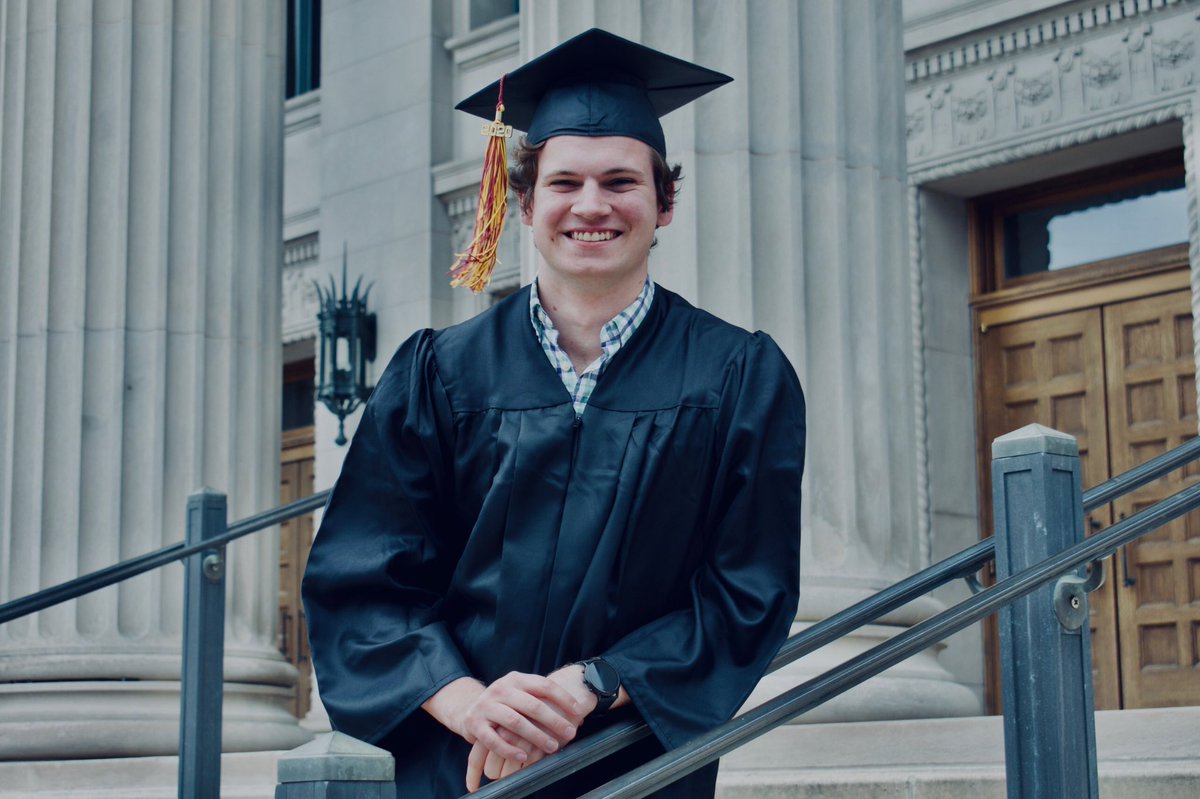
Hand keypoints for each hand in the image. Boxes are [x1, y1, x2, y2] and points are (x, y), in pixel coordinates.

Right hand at [457, 671, 582, 791]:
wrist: (468, 709)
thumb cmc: (505, 705)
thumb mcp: (520, 695)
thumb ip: (542, 700)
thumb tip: (579, 716)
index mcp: (516, 679)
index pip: (544, 685)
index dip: (563, 698)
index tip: (578, 711)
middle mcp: (500, 689)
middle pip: (532, 705)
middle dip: (554, 720)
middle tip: (570, 733)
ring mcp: (486, 705)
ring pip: (515, 722)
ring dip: (536, 736)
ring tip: (552, 747)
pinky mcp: (475, 724)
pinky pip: (494, 740)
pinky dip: (510, 750)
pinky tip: (524, 757)